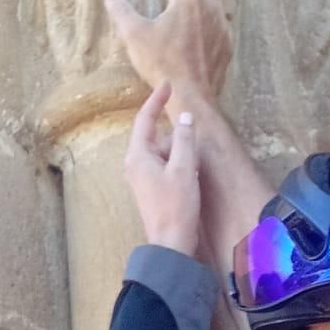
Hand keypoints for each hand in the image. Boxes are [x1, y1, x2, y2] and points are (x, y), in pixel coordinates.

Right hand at [107, 0, 231, 111]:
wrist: (193, 97)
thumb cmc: (163, 66)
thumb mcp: (135, 38)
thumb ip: (123, 14)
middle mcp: (208, 5)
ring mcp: (221, 24)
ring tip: (187, 9)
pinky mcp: (227, 43)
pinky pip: (219, 22)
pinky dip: (208, 22)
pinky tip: (196, 35)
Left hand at [124, 80, 199, 256]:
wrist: (170, 244)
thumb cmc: (176, 207)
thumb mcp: (184, 168)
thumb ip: (184, 139)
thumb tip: (184, 118)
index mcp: (138, 156)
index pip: (145, 119)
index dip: (156, 100)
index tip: (168, 84)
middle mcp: (135, 164)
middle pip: (157, 138)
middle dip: (178, 140)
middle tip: (194, 157)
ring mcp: (142, 178)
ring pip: (164, 154)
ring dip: (181, 156)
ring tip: (194, 175)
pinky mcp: (151, 189)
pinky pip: (166, 167)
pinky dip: (179, 167)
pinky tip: (191, 180)